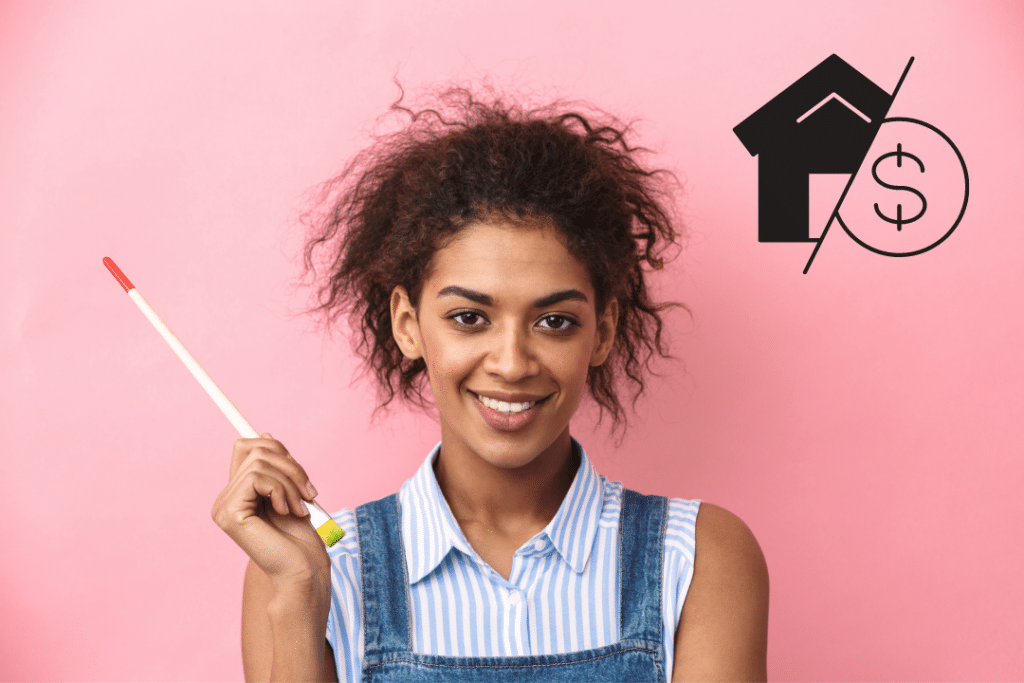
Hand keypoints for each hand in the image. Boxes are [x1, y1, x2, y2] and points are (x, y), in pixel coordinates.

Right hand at [212, 433, 329, 589]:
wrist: (304, 571)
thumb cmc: (301, 539)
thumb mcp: (292, 492)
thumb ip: (276, 468)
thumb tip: (266, 436)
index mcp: (238, 493)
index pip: (246, 447)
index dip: (274, 448)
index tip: (298, 472)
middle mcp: (225, 499)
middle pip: (255, 449)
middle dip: (291, 466)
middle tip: (309, 493)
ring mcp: (223, 506)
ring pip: (259, 462)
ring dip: (291, 482)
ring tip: (300, 508)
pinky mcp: (229, 513)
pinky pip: (257, 478)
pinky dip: (281, 490)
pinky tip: (288, 512)